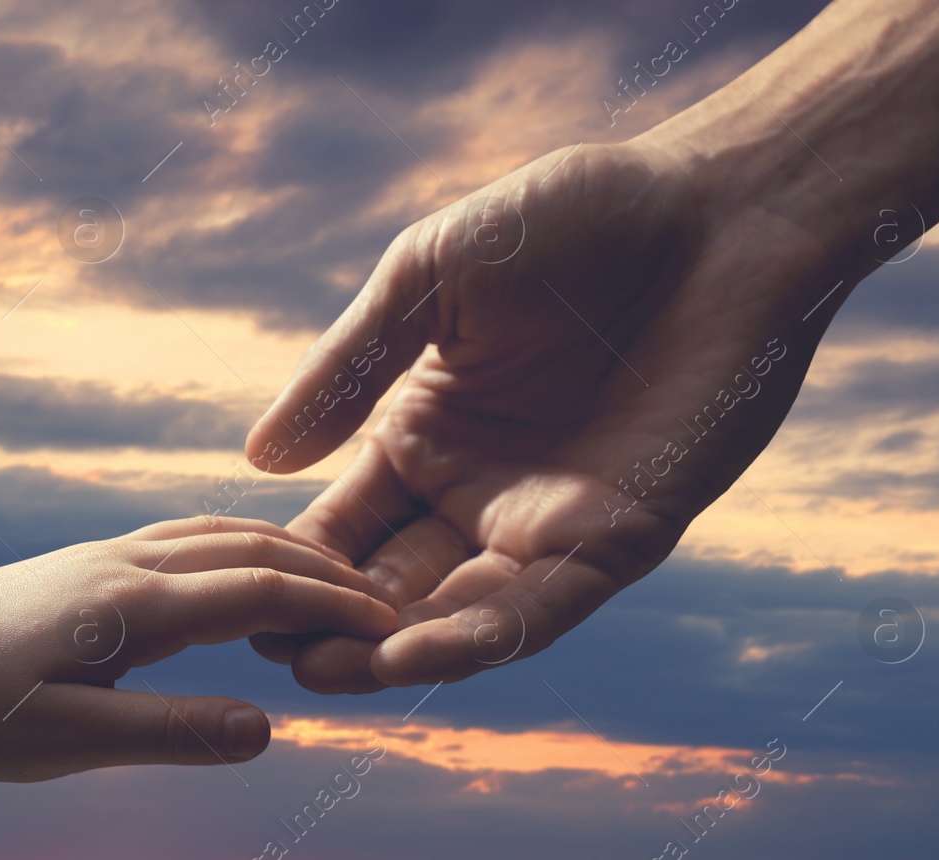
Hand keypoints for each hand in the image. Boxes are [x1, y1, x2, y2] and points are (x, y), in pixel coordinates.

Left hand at [0, 517, 396, 778]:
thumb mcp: (66, 739)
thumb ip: (169, 731)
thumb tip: (268, 725)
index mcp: (133, 603)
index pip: (263, 591)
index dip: (335, 609)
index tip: (395, 630)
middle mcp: (129, 563)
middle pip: (254, 547)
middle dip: (329, 573)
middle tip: (389, 606)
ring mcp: (108, 557)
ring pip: (222, 532)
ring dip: (289, 552)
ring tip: (337, 583)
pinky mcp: (90, 565)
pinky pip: (190, 538)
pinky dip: (244, 548)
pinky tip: (244, 574)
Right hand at [246, 137, 850, 691]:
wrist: (712, 212)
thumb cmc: (571, 219)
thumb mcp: (427, 278)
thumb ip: (348, 370)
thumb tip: (261, 459)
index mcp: (426, 432)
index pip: (342, 519)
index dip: (289, 557)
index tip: (226, 589)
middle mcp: (480, 491)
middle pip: (388, 581)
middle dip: (329, 620)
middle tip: (265, 652)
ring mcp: (548, 520)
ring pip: (456, 612)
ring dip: (392, 648)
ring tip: (322, 669)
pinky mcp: (619, 537)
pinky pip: (541, 605)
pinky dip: (479, 636)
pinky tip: (415, 653)